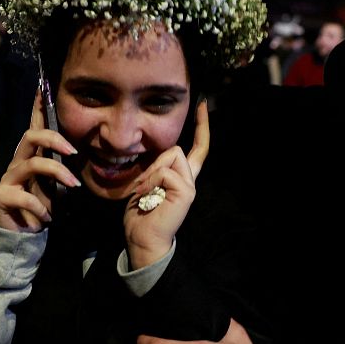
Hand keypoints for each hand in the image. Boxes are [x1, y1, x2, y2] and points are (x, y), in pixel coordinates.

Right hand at [0, 90, 79, 232]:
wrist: (16, 237)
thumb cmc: (38, 208)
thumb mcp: (54, 187)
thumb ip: (62, 170)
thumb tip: (81, 154)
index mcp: (30, 158)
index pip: (34, 128)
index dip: (37, 108)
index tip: (43, 87)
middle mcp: (17, 164)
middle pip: (30, 137)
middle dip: (54, 139)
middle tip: (74, 152)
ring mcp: (8, 179)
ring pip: (33, 164)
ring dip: (57, 173)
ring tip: (73, 186)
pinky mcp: (1, 196)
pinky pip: (25, 196)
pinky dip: (42, 207)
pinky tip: (47, 218)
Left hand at [124, 100, 209, 268]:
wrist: (143, 239)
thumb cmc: (141, 214)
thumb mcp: (146, 183)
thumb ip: (155, 168)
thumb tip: (157, 157)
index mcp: (182, 177)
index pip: (197, 148)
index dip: (202, 126)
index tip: (203, 104)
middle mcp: (190, 180)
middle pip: (176, 148)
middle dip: (154, 162)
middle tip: (144, 186)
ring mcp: (190, 185)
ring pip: (172, 155)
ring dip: (152, 172)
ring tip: (146, 193)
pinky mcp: (186, 191)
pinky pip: (165, 171)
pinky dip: (151, 181)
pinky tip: (149, 196)